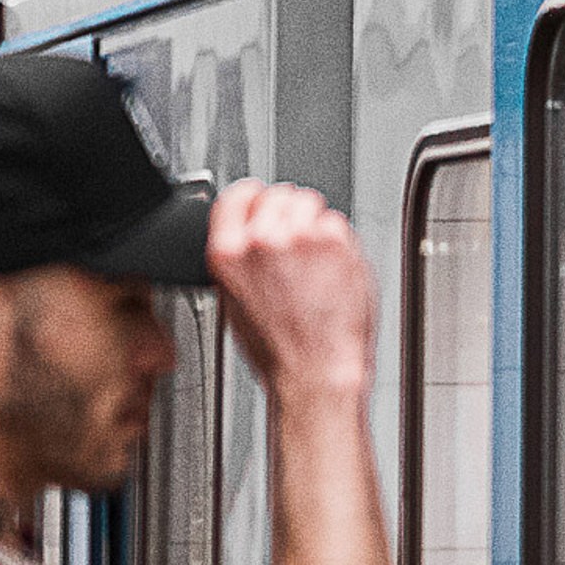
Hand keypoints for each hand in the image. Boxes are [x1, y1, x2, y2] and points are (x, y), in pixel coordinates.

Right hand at [207, 180, 376, 403]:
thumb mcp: (234, 302)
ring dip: (312, 223)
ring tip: (312, 263)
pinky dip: (337, 242)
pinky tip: (330, 271)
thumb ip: (239, 259)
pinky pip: (335, 223)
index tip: (261, 203)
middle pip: (278, 195)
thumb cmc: (277, 349)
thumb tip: (248, 236)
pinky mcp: (334, 241)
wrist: (314, 370)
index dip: (253, 198)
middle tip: (293, 247)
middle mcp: (261, 240)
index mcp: (227, 254)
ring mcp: (300, 237)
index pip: (237, 195)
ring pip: (309, 203)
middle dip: (287, 214)